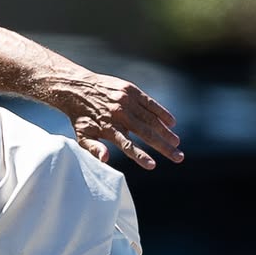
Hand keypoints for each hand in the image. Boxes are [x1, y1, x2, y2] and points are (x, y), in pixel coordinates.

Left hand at [55, 73, 182, 169]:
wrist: (77, 88)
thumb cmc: (81, 117)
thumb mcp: (82, 136)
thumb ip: (94, 149)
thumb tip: (105, 160)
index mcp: (108, 128)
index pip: (127, 146)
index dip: (140, 156)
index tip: (153, 166)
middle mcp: (120, 114)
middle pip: (146, 134)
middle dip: (164, 147)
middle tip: (178, 157)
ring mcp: (127, 101)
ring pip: (151, 119)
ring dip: (166, 132)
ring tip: (177, 143)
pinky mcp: (131, 91)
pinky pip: (151, 104)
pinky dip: (162, 113)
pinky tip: (172, 123)